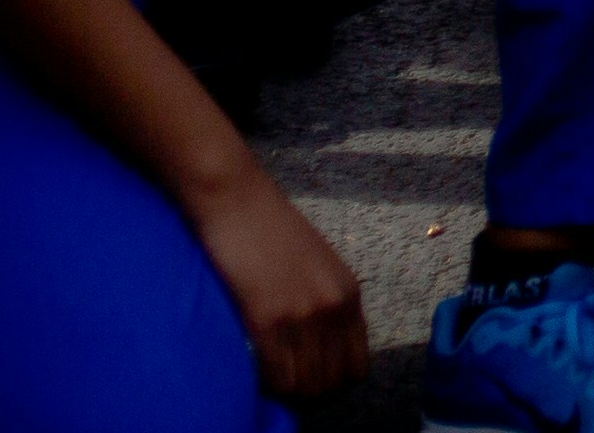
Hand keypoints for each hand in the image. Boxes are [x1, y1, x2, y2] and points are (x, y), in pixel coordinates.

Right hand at [183, 160, 365, 404]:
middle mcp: (334, 306)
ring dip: (285, 393)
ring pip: (305, 387)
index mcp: (349, 293)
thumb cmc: (268, 230)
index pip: (357, 367)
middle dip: (308, 394)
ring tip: (266, 379)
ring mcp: (303, 313)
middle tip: (282, 386)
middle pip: (332, 384)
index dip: (331, 384)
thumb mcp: (314, 266)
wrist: (237, 199)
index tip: (306, 380)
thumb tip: (316, 350)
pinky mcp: (268, 317)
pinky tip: (252, 372)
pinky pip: (276, 377)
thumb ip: (323, 303)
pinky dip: (265, 386)